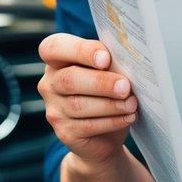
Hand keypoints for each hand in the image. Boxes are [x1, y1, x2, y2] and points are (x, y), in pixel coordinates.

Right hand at [37, 33, 136, 164]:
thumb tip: (126, 60)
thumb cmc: (108, 91)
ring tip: (132, 103)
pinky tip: (128, 116)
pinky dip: (113, 121)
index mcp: (57, 60)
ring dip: (111, 104)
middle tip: (125, 86)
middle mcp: (50, 84)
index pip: (54, 48)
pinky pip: (88, 125)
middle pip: (69, 79)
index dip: (80, 51)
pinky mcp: (65, 132)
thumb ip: (110, 62)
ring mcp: (54, 110)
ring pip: (79, 105)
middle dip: (100, 82)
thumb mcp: (109, 71)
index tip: (106, 59)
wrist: (107, 133)